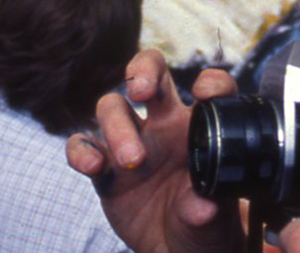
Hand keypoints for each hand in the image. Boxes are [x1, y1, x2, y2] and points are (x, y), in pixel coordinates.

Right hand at [67, 50, 244, 252]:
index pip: (208, 88)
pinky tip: (93, 166)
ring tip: (132, 161)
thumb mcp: (217, 224)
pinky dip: (82, 151)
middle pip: (149, 76)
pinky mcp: (104, 168)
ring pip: (112, 109)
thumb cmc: (205, 228)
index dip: (210, 81)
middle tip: (142, 92)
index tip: (205, 93)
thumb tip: (203, 206)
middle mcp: (164, 127)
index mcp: (200, 130)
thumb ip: (210, 210)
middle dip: (143, 72)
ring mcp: (131, 144)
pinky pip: (84, 146)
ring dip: (117, 128)